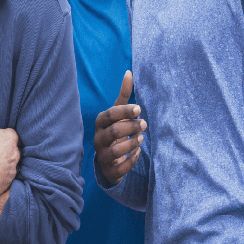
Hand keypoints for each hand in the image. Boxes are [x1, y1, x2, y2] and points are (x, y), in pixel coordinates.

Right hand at [93, 71, 144, 185]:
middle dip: (131, 127)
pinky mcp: (110, 170)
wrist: (109, 158)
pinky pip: (121, 167)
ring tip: (141, 137)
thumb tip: (129, 72)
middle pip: (113, 132)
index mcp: (100, 123)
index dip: (124, 112)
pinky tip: (138, 152)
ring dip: (132, 143)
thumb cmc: (115, 130)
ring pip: (116, 151)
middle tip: (145, 124)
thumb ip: (124, 95)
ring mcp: (103, 155)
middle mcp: (98, 139)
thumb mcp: (118, 113)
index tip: (139, 109)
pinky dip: (131, 160)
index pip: (109, 115)